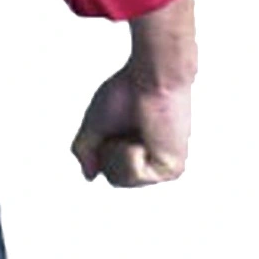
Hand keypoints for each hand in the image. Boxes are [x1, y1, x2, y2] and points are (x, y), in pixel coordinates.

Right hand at [71, 63, 190, 185]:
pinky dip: (131, 153)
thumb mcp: (94, 124)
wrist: (153, 77)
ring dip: (119, 151)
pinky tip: (146, 137)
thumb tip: (90, 176)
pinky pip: (134, 175)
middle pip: (114, 179)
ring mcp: (164, 168)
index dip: (101, 147)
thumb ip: (86, 151)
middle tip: (126, 126)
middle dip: (109, 151)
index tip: (117, 123)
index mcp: (139, 151)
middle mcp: (154, 161)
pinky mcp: (172, 169)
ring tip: (137, 130)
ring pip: (121, 180)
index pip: (108, 170)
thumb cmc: (127, 92)